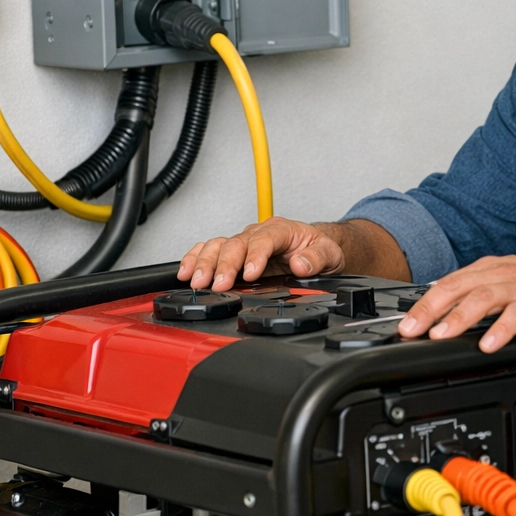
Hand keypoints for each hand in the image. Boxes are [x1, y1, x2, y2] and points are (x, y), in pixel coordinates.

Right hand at [177, 217, 343, 290]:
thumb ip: (318, 258)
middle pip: (236, 243)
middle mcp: (259, 233)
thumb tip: (301, 263)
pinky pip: (210, 250)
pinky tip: (186, 271)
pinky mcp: (234, 253)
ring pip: (218, 245)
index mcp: (282, 230)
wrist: (314, 250)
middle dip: (225, 264)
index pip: (265, 239)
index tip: (250, 273)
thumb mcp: (330, 254)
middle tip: (219, 284)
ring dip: (205, 263)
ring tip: (197, 281)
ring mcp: (244, 242)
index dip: (255, 255)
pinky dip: (195, 258)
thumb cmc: (318, 250)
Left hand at [397, 255, 515, 352]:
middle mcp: (503, 274)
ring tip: (441, 335)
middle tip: (410, 331)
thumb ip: (481, 301)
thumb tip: (446, 321)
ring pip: (484, 298)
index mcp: (491, 270)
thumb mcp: (510, 291)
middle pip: (459, 287)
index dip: (423, 304)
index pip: (449, 283)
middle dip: (430, 310)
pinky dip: (502, 329)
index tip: (404, 326)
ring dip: (459, 317)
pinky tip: (489, 344)